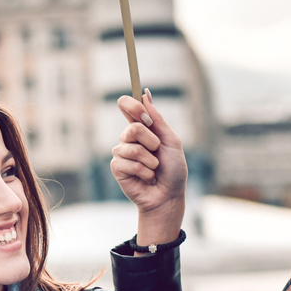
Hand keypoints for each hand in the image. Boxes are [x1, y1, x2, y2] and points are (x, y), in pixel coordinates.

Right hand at [110, 90, 186, 246]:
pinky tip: (146, 178)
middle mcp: (129, 139)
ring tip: (154, 169)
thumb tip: (145, 94)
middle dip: (150, 141)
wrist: (169, 196)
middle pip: (132, 128)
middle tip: (157, 150)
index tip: (143, 113)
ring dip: (150, 161)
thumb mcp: (171, 141)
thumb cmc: (173, 170)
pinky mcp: (117, 168)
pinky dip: (143, 171)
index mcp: (142, 128)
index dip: (131, 105)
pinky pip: (127, 163)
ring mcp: (121, 153)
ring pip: (131, 148)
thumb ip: (157, 119)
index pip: (127, 106)